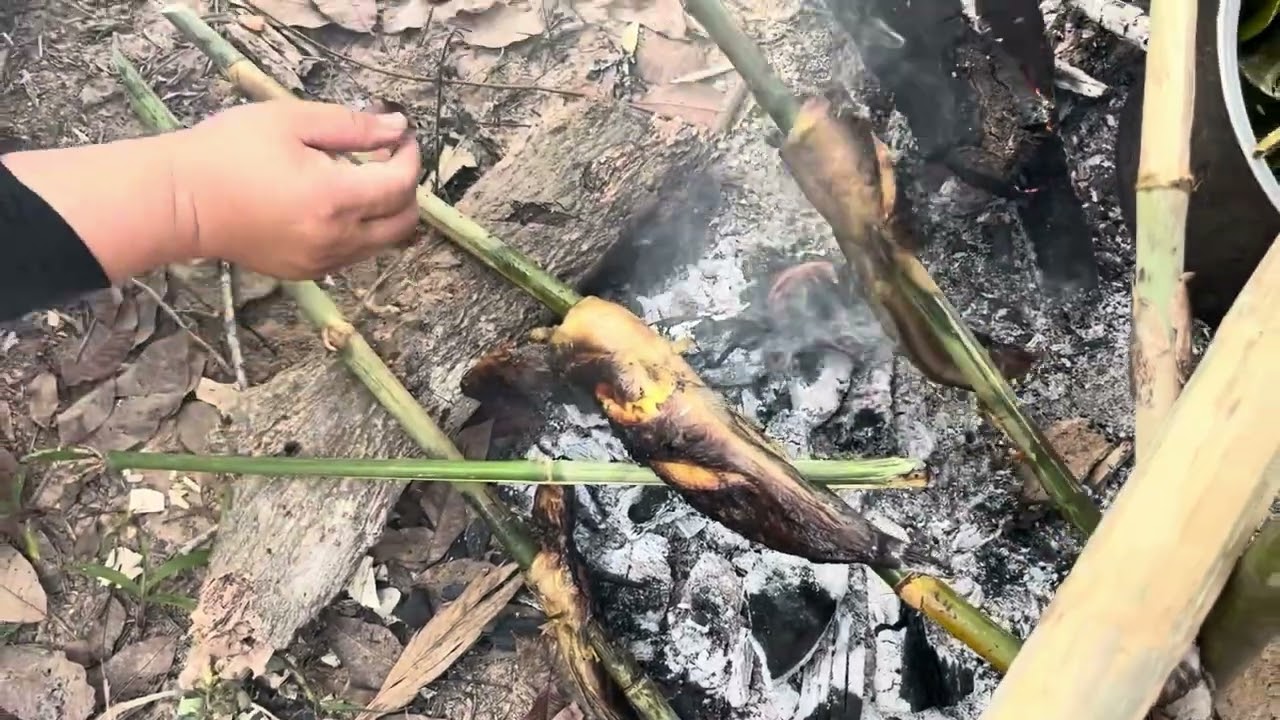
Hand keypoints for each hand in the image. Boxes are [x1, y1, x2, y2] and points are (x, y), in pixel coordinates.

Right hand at [171, 100, 422, 278]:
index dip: (409, 158)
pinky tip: (333, 203)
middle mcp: (337, 238)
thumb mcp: (291, 121)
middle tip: (387, 159)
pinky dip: (360, 230)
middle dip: (405, 188)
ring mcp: (323, 261)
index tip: (399, 137)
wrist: (180, 201)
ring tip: (357, 178)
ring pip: (382, 242)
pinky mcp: (307, 273)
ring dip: (384, 211)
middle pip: (404, 223)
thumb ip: (352, 126)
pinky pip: (353, 254)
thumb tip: (397, 128)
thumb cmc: (229, 151)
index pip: (401, 185)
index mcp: (336, 199)